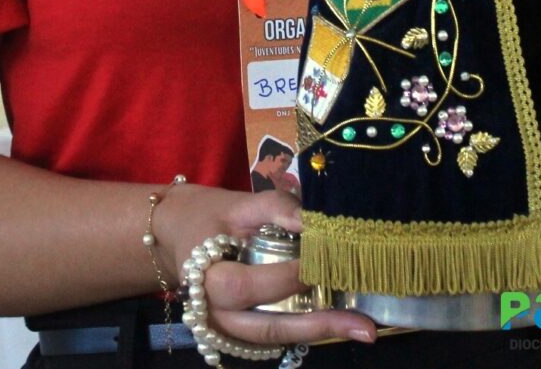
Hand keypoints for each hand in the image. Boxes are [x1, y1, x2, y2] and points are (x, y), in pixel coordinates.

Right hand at [152, 183, 376, 347]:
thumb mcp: (236, 203)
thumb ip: (275, 207)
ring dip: (318, 333)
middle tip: (363, 325)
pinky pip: (274, 336)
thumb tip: (315, 221)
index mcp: (205, 278)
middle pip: (268, 327)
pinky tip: (338, 322)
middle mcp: (214, 314)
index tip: (326, 260)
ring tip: (361, 330)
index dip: (288, 277)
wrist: (177, 236)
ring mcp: (225, 330)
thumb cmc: (207, 216)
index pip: (249, 286)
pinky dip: (305, 329)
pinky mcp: (238, 334)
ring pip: (274, 338)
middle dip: (317, 324)